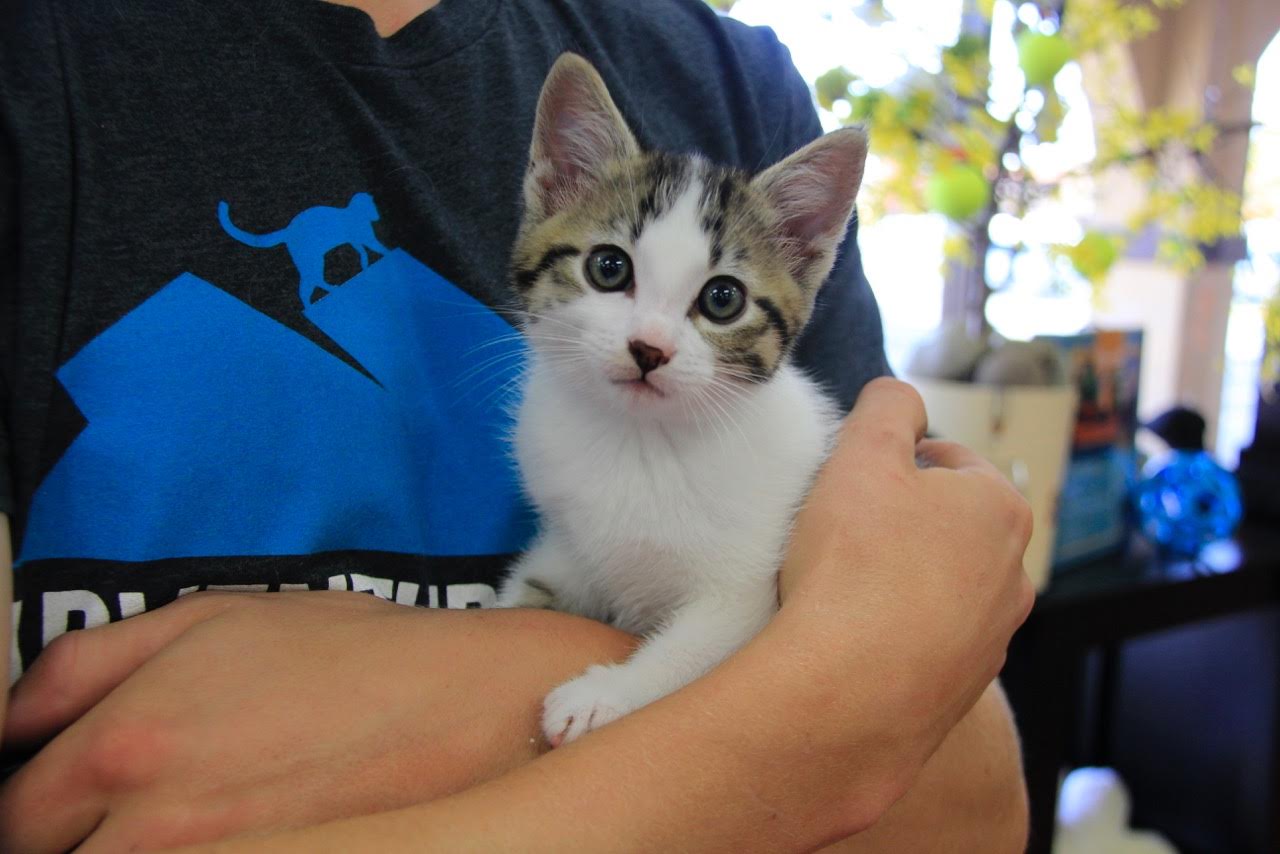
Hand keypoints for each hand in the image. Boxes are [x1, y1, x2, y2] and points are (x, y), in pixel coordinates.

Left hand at [0, 592, 633, 852]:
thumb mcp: (211, 617)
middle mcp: (152, 829)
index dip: (32, 804)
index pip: (15, 816)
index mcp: (124, 746)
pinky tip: (222, 827)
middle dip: (74, 833)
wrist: (463, 707)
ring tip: (183, 814)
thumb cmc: (349, 655)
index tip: (58, 797)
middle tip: (126, 803)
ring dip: (124, 847)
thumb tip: (12, 717)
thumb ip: (87, 663)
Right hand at [775, 377, 1034, 819]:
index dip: (895, 462)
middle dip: (902, 523)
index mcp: (998, 508)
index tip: (854, 482)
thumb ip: (887, 405)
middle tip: (844, 533)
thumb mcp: (862, 453)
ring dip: (901, 581)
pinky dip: (896, 635)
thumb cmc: (856, 565)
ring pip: (941, 587)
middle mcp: (1012, 574)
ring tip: (845, 590)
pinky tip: (854, 638)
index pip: (948, 460)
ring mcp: (992, 638)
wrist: (850, 691)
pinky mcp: (963, 689)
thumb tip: (900, 398)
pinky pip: (926, 643)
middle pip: (947, 526)